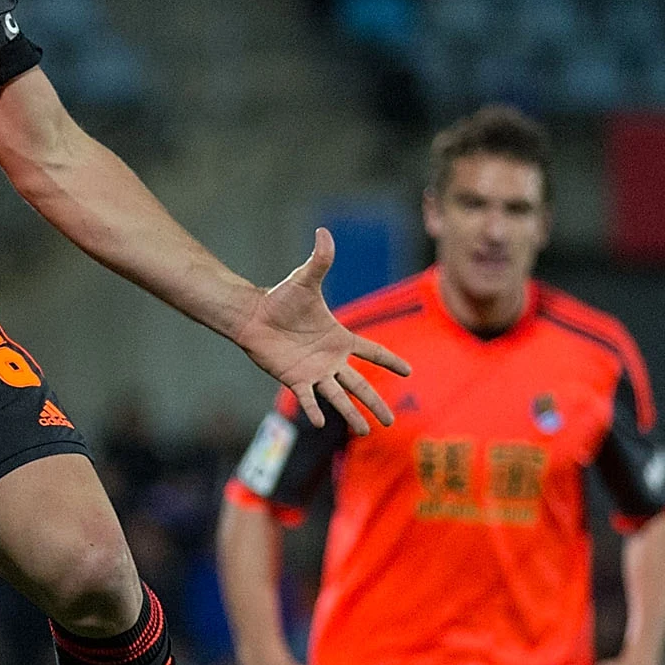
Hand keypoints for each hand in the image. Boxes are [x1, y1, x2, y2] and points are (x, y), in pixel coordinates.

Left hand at [232, 230, 411, 433]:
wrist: (254, 316)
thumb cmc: (281, 298)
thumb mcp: (305, 279)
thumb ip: (320, 260)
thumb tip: (324, 232)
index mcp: (341, 337)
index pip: (373, 351)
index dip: (390, 361)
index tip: (409, 372)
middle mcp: (331, 359)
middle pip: (360, 384)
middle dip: (377, 403)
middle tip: (392, 422)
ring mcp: (315, 372)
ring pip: (339, 397)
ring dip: (352, 415)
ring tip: (366, 432)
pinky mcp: (295, 380)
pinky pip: (308, 399)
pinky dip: (315, 410)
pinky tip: (322, 424)